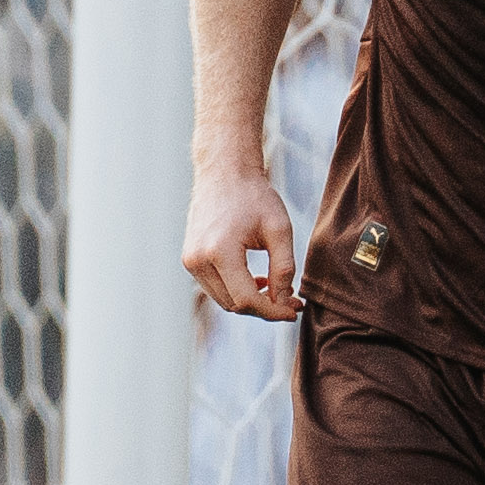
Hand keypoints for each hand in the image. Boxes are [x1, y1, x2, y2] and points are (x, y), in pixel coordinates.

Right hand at [181, 163, 303, 321]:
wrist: (225, 172)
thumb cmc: (254, 196)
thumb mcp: (279, 229)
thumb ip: (284, 268)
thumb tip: (283, 302)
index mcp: (219, 251)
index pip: (246, 299)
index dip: (273, 311)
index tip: (294, 311)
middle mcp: (198, 260)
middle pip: (234, 304)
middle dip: (265, 308)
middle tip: (292, 302)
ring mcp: (190, 261)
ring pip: (224, 300)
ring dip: (251, 301)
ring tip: (278, 289)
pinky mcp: (190, 260)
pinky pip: (216, 288)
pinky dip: (237, 291)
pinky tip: (258, 280)